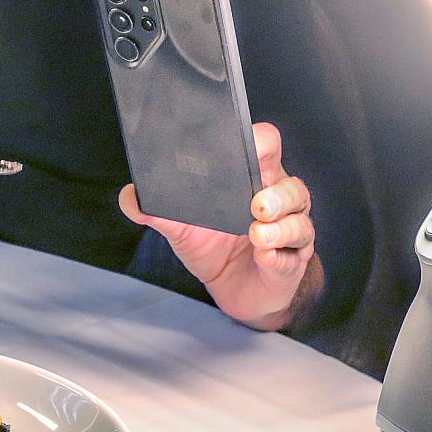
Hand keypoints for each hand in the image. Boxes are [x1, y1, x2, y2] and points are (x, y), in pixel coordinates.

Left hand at [118, 122, 322, 330]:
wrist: (232, 288)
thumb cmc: (214, 245)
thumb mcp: (182, 226)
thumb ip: (158, 209)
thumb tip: (131, 197)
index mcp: (254, 178)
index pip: (268, 147)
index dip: (262, 143)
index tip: (250, 145)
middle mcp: (278, 201)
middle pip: (293, 186)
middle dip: (277, 194)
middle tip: (256, 204)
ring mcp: (290, 232)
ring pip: (300, 221)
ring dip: (280, 228)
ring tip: (256, 234)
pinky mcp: (291, 262)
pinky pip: (293, 256)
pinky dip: (278, 256)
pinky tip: (264, 255)